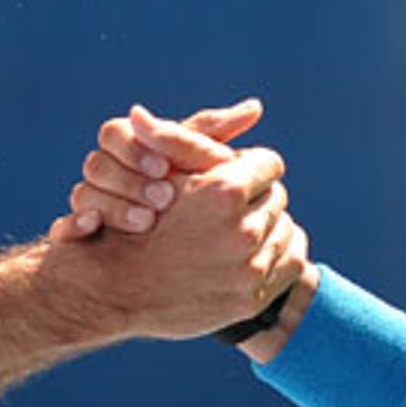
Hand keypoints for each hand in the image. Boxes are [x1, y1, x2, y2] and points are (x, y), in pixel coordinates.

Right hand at [42, 141, 310, 340]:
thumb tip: (256, 106)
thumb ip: (208, 136)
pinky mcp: (251, 299)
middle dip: (257, 196)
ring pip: (286, 229)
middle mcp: (243, 232)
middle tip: (235, 202)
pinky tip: (259, 249)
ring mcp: (248, 270)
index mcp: (225, 192)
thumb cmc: (135, 215)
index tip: (236, 172)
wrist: (114, 285)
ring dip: (269, 224)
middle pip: (277, 196)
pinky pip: (292, 263)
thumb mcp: (164, 167)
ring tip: (243, 226)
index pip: (268, 163)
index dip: (250, 165)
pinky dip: (279, 252)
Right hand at [50, 99, 262, 241]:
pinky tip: (99, 233)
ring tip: (147, 222)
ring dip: (114, 206)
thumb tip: (256, 108)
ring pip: (82, 193)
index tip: (166, 167)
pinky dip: (75, 227)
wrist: (148, 248)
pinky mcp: (74, 232)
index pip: (115, 133)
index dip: (138, 148)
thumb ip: (215, 137)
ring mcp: (85, 201)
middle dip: (131, 180)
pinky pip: (62, 227)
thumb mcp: (194, 161)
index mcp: (122, 142)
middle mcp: (99, 169)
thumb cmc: (178, 188)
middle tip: (164, 198)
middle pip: (96, 163)